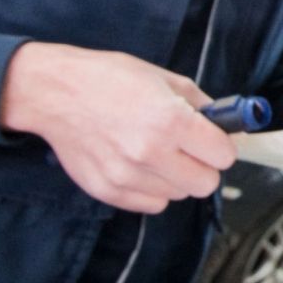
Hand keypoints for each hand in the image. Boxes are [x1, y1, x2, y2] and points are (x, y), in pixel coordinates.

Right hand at [0, 42, 234, 213]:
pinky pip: (152, 204)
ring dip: (176, 178)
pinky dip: (153, 189)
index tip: (213, 139)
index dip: (222, 145)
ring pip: (179, 195)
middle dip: (204, 166)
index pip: (224, 156)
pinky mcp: (107, 191)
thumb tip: (227, 125)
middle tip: (189, 149)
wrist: (54, 92)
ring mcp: (126, 176)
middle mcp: (150, 152)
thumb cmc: (108, 79)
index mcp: (170, 121)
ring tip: (157, 152)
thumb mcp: (164, 78)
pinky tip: (140, 165)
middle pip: (206, 184)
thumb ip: (202, 105)